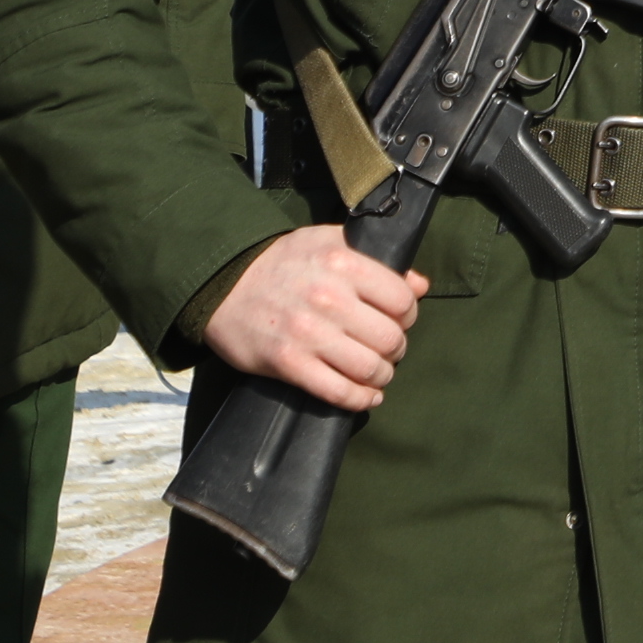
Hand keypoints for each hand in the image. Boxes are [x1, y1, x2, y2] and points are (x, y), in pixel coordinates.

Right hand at [200, 227, 428, 409]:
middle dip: (395, 348)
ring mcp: (308, 333)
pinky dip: (359, 399)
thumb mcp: (330, 243)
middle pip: (390, 338)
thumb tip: (419, 284)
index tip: (399, 320)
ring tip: (378, 373)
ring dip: (381, 376)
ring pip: (369, 368)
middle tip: (388, 349)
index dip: (407, 314)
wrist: (223, 283)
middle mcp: (329, 298)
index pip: (402, 300)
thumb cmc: (283, 261)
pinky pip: (338, 391)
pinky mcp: (287, 363)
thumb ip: (378, 261)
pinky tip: (367, 397)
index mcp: (344, 263)